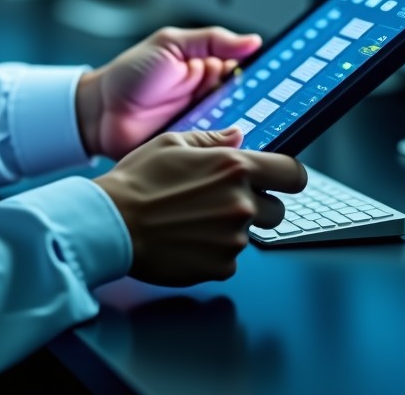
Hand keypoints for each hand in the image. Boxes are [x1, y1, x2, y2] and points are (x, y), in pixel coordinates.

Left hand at [76, 26, 261, 159]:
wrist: (98, 113)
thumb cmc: (129, 74)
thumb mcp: (169, 45)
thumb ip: (211, 40)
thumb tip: (252, 40)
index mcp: (209, 72)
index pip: (250, 76)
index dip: (270, 80)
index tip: (290, 85)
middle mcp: (211, 101)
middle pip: (251, 107)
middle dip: (264, 111)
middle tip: (278, 115)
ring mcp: (204, 128)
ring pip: (238, 133)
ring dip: (247, 134)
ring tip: (260, 135)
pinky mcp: (193, 152)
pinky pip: (216, 154)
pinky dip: (226, 155)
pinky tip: (236, 155)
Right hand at [93, 127, 306, 286]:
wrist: (112, 223)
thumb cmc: (137, 180)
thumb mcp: (171, 143)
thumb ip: (212, 140)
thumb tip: (239, 137)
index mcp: (234, 168)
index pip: (293, 174)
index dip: (288, 175)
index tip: (278, 178)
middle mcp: (240, 204)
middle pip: (277, 209)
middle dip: (257, 204)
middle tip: (221, 199)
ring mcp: (233, 239)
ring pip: (249, 233)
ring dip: (230, 227)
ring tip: (192, 218)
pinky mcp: (220, 267)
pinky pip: (229, 257)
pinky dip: (213, 250)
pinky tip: (185, 237)